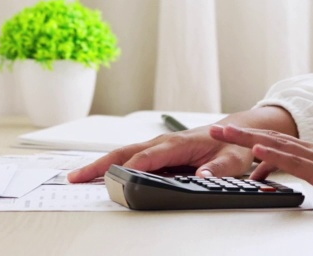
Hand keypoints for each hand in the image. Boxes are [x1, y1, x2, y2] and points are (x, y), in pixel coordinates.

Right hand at [67, 126, 253, 182]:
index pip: (147, 158)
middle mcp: (162, 143)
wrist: (235, 130)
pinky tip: (101, 175)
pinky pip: (132, 159)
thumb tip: (202, 176)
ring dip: (102, 165)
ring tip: (79, 176)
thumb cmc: (231, 144)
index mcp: (177, 144)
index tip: (113, 180)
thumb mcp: (232, 159)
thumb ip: (217, 169)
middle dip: (100, 165)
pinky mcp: (158, 153)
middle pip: (125, 154)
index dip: (129, 169)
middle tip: (77, 177)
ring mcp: (158, 147)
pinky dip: (113, 165)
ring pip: (124, 155)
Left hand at [209, 123, 312, 228]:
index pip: (282, 142)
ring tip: (224, 133)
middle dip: (241, 133)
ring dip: (247, 139)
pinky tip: (257, 151)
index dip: (256, 138)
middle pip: (272, 137)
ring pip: (277, 144)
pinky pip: (295, 162)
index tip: (234, 135)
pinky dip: (273, 154)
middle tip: (215, 129)